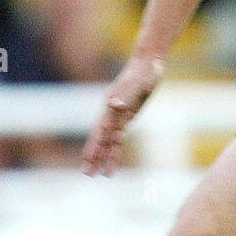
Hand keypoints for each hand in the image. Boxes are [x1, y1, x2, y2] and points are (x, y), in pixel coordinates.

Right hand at [82, 53, 163, 175]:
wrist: (148, 61)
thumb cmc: (144, 71)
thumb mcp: (137, 83)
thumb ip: (125, 94)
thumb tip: (114, 106)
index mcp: (111, 105)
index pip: (100, 130)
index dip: (94, 146)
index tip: (87, 160)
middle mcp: (111, 111)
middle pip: (100, 138)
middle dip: (94, 156)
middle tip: (87, 174)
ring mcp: (118, 113)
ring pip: (109, 140)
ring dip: (104, 156)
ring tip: (101, 174)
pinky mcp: (127, 115)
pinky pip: (119, 135)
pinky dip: (116, 148)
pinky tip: (112, 158)